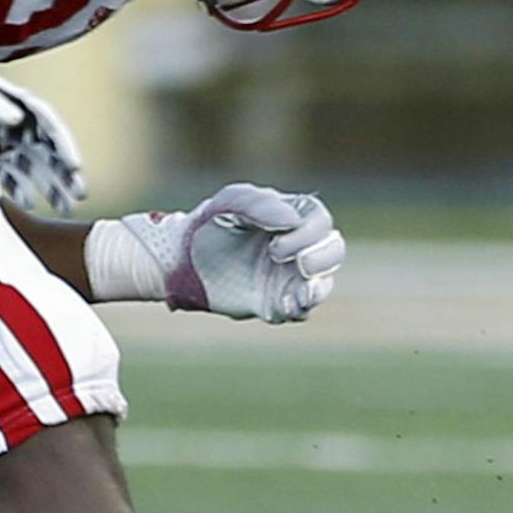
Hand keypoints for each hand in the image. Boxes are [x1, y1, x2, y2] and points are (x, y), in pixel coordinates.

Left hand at [0, 78, 86, 213]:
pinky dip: (19, 190)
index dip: (65, 146)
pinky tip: (30, 205)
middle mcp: (19, 127)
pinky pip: (9, 176)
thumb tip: (18, 121)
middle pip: (49, 152)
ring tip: (66, 209)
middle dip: (66, 173)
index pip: (51, 127)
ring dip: (50, 188)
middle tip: (81, 194)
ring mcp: (6, 143)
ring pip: (33, 169)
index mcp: (22, 107)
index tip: (76, 167)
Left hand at [107, 183, 345, 322]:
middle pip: (333, 251)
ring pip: (322, 283)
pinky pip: (300, 310)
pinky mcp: (275, 302)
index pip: (320, 222)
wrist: (180, 258)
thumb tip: (293, 221)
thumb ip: (258, 204)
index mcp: (291, 218)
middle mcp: (297, 247)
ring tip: (305, 292)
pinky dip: (299, 308)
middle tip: (297, 264)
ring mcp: (288, 276)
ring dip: (319, 288)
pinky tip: (285, 305)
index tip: (276, 243)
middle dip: (322, 258)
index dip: (309, 234)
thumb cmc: (208, 224)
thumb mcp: (229, 202)